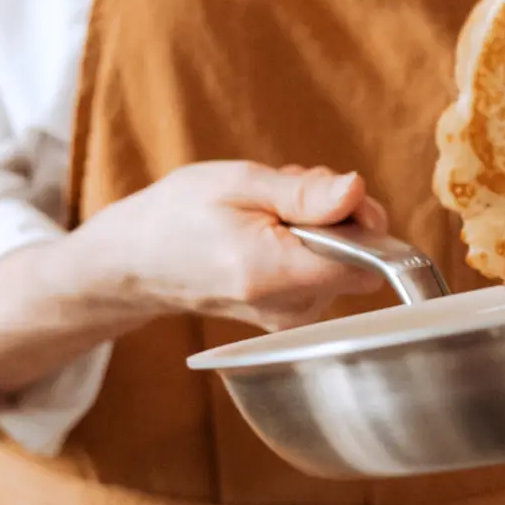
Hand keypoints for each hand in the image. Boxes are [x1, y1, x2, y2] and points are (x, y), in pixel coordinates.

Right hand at [0, 162, 389, 402]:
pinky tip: (269, 234)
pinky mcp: (290, 318)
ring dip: (319, 228)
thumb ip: (304, 194)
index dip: (361, 220)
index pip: (367, 259)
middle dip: (337, 217)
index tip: (330, 194)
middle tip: (285, 196)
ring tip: (267, 214)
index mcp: (276, 274)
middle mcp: (290, 309)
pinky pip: (323, 274)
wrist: (136, 262)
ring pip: (343, 264)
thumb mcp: (240, 184)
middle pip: (359, 259)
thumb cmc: (178, 217)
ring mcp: (290, 320)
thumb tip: (357, 192)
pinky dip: (306, 247)